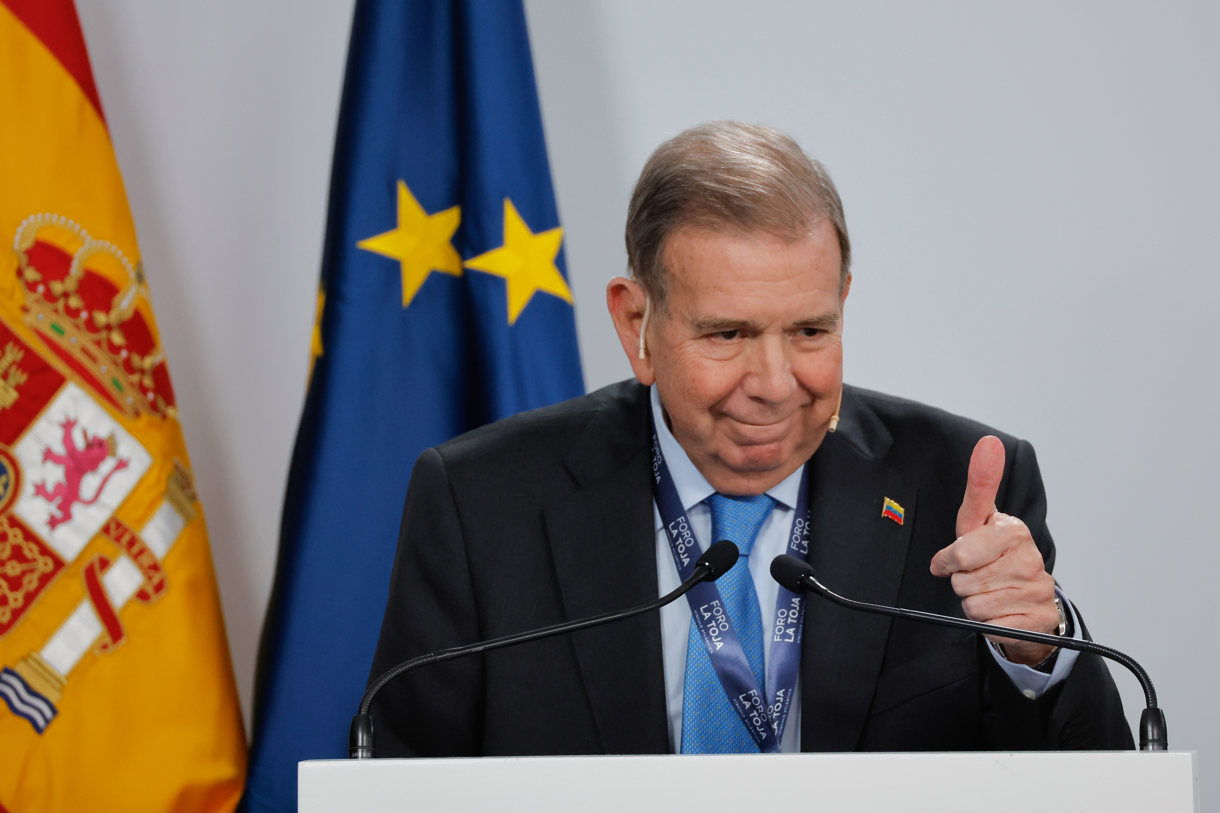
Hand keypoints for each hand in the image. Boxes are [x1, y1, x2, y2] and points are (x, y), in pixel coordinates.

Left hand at [929, 436, 1058, 665]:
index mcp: (1014, 531)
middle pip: (964, 581)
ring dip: (974, 602)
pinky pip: (989, 625)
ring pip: (974, 605)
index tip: (953, 560)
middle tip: (978, 576)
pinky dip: (987, 622)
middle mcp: (1030, 559)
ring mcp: (1036, 591)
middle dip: (962, 582)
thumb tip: (989, 443)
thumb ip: (980, 484)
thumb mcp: (980, 521)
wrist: (1029, 602)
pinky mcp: (1036, 621)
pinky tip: (1001, 610)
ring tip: (990, 592)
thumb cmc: (995, 556)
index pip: (962, 553)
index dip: (950, 560)